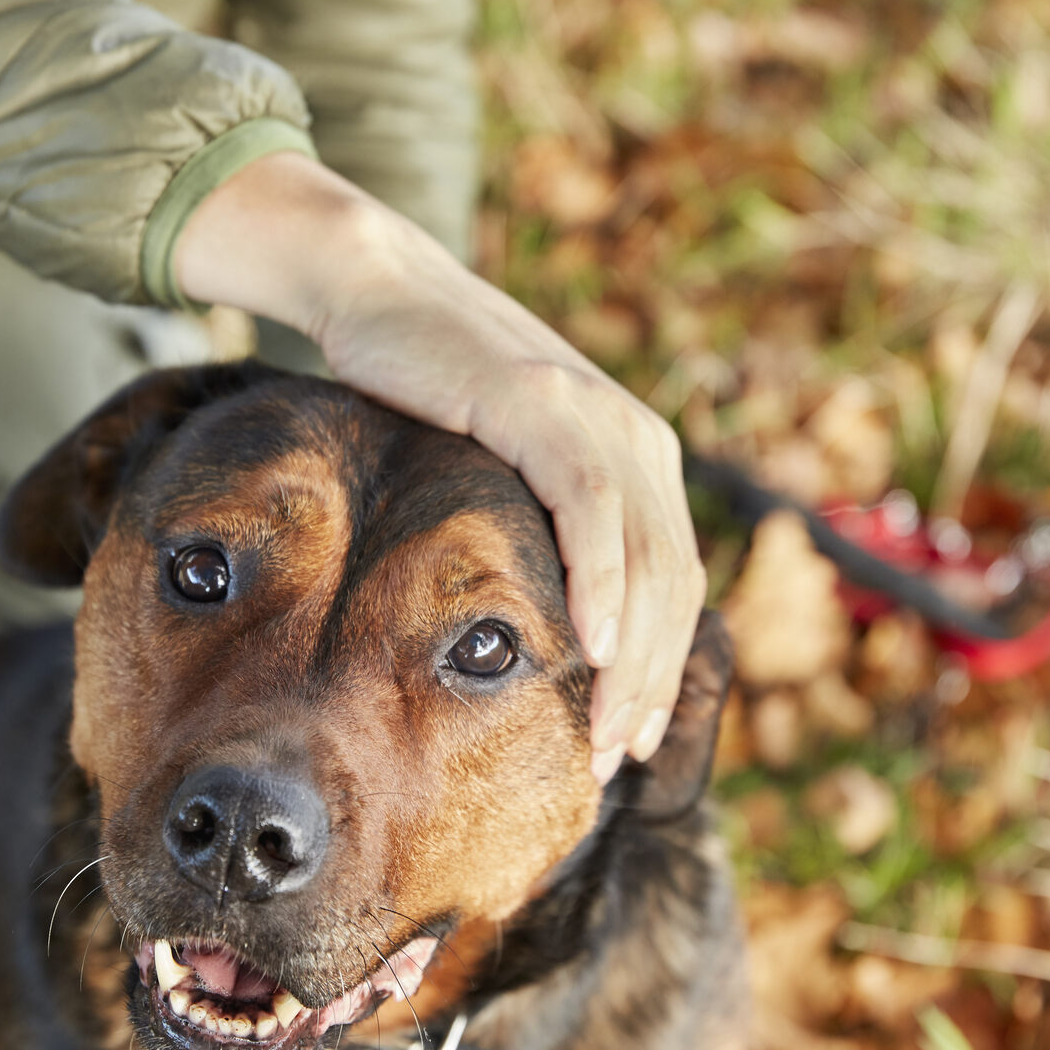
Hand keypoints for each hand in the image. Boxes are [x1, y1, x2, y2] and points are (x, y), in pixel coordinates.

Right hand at [173, 152, 704, 777]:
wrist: (376, 292)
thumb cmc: (428, 391)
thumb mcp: (506, 466)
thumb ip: (546, 525)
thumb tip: (549, 626)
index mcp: (637, 456)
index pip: (673, 583)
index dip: (660, 669)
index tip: (628, 741)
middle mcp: (635, 436)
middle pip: (672, 582)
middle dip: (650, 682)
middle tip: (615, 756)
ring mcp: (593, 415)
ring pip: (644, 558)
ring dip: (631, 656)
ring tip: (604, 730)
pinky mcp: (540, 402)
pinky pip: (589, 508)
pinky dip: (598, 583)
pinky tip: (587, 647)